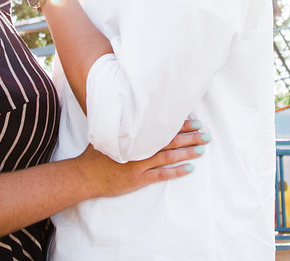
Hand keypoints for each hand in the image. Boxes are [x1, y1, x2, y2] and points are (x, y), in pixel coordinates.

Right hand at [75, 120, 207, 197]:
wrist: (84, 175)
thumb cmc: (95, 154)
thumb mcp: (108, 133)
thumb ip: (122, 125)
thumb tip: (133, 110)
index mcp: (134, 136)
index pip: (161, 127)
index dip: (179, 124)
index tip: (194, 121)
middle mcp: (139, 148)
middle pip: (169, 140)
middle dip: (189, 137)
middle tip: (205, 134)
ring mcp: (139, 164)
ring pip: (168, 156)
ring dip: (187, 152)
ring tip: (202, 149)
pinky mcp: (138, 179)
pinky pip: (161, 175)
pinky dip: (176, 171)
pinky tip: (190, 169)